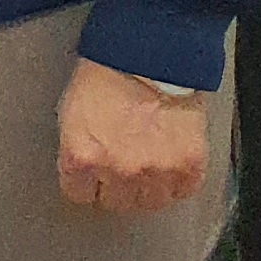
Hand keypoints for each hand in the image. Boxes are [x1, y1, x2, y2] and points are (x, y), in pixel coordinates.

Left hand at [58, 59, 210, 213]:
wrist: (151, 57)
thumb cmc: (106, 76)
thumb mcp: (72, 113)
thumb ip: (78, 150)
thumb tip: (84, 172)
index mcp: (82, 156)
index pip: (79, 195)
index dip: (86, 183)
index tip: (92, 177)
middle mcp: (118, 170)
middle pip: (116, 203)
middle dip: (116, 187)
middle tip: (122, 167)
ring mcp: (155, 171)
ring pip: (150, 203)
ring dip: (148, 188)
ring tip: (148, 165)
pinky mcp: (188, 166)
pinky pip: (182, 191)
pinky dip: (178, 181)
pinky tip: (171, 162)